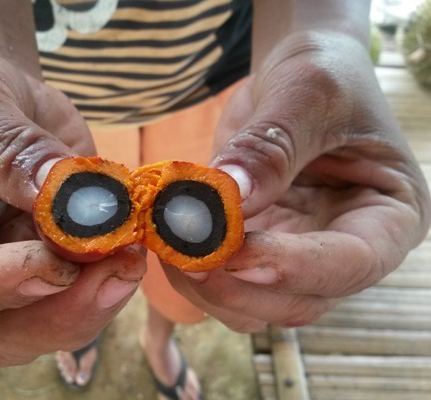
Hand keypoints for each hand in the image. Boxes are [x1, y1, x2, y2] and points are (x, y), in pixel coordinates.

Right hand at [0, 51, 145, 364]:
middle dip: (60, 313)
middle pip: (2, 333)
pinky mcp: (60, 263)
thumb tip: (58, 196)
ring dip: (98, 301)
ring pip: (53, 325)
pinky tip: (135, 245)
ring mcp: (15, 276)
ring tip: (131, 255)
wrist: (2, 95)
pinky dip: (115, 276)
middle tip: (111, 270)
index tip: (54, 259)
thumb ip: (8, 151)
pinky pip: (88, 293)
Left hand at [162, 32, 430, 331]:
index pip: (353, 263)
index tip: (237, 251)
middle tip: (188, 254)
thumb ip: (272, 148)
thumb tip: (231, 198)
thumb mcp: (308, 95)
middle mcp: (343, 249)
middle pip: (298, 303)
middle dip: (239, 287)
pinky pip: (222, 283)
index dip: (295, 267)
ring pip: (254, 306)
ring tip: (171, 241)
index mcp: (388, 216)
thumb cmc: (324, 77)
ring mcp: (296, 256)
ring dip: (207, 287)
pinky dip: (190, 271)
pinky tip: (168, 238)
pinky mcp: (254, 251)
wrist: (296, 77)